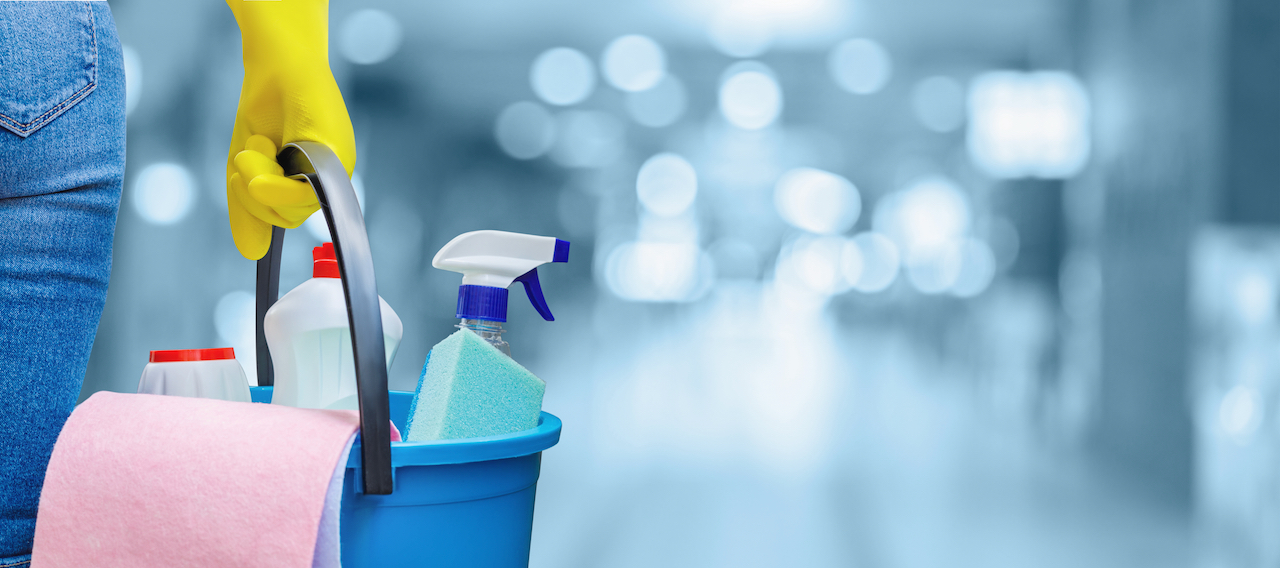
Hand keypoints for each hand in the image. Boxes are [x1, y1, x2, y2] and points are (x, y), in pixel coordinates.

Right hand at [225, 0, 355, 259]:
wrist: (274, 70)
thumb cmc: (264, 116)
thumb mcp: (244, 168)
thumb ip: (246, 209)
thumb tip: (251, 253)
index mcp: (307, 187)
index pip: (281, 221)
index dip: (258, 214)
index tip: (247, 202)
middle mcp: (327, 182)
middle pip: (284, 219)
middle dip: (251, 193)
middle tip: (245, 156)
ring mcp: (335, 170)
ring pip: (290, 209)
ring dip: (258, 179)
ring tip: (259, 144)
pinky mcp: (338, 156)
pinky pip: (304, 192)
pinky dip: (276, 182)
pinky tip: (268, 151)